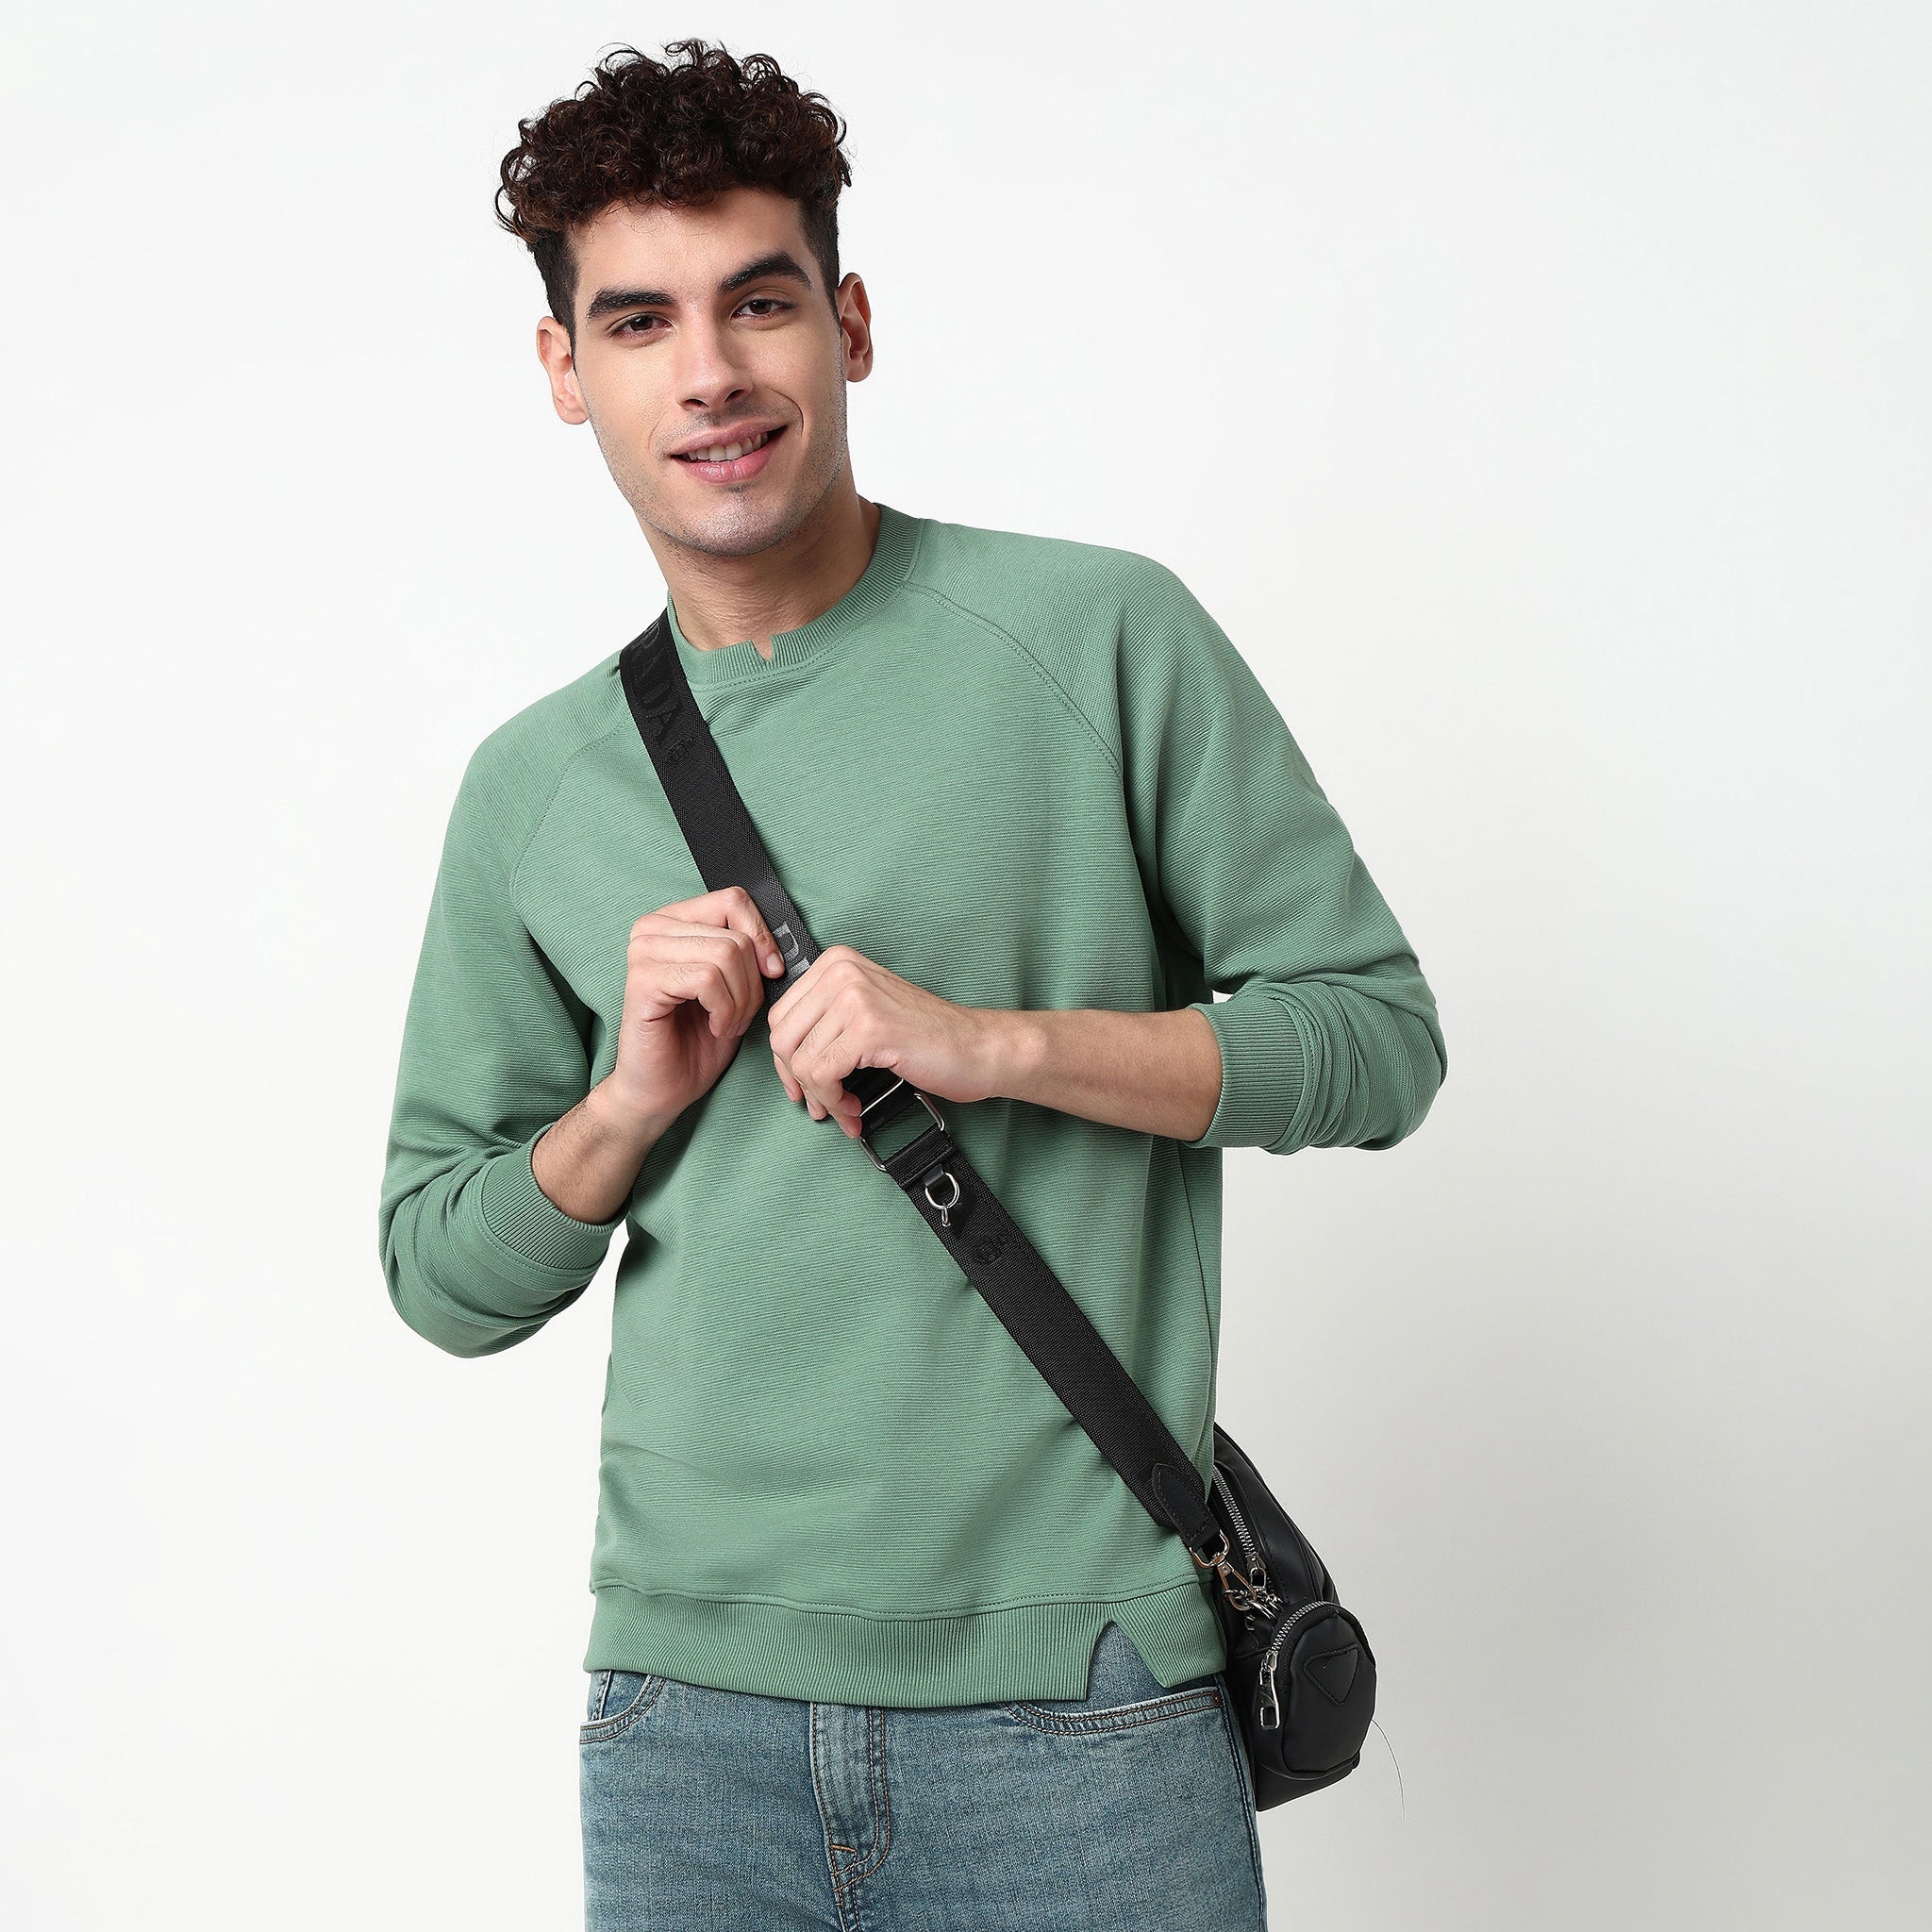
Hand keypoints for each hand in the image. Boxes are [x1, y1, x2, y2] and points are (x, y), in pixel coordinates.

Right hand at [603, 886, 787, 1131]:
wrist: (663, 1088)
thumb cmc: (698, 1039)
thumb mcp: (735, 986)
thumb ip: (748, 952)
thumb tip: (782, 940)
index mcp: (674, 920)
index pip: (734, 900)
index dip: (763, 938)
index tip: (770, 974)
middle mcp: (652, 928)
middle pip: (736, 934)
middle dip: (752, 983)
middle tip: (739, 1015)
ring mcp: (643, 951)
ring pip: (726, 954)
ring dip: (740, 1001)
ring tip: (727, 1024)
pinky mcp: (642, 981)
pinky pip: (708, 979)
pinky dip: (724, 1010)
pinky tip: (714, 1028)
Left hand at [766, 944, 1003, 1136]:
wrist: (977, 1047)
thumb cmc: (927, 1036)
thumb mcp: (866, 1011)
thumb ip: (825, 1023)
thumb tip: (784, 1062)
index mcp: (837, 963)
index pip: (781, 1016)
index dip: (786, 1060)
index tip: (803, 1085)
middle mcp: (841, 972)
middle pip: (783, 1039)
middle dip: (798, 1082)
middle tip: (821, 1104)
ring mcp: (853, 997)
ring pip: (800, 1061)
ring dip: (821, 1098)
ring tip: (844, 1109)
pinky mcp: (867, 1028)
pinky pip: (822, 1075)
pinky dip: (834, 1101)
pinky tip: (853, 1107)